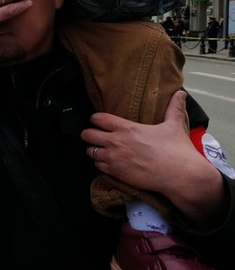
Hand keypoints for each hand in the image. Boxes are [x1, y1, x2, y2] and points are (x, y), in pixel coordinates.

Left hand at [81, 91, 225, 224]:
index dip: (95, 118)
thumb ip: (173, 108)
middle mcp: (116, 142)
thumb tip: (180, 94)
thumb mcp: (174, 125)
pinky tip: (107, 163)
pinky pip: (97, 166)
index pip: (98, 118)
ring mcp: (114, 158)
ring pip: (90, 152)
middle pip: (87, 135)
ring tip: (100, 150)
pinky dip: (100, 164)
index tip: (97, 120)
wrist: (181, 175)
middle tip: (94, 136)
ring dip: (94, 150)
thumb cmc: (177, 150)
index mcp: (127, 128)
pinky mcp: (116, 173)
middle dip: (88, 134)